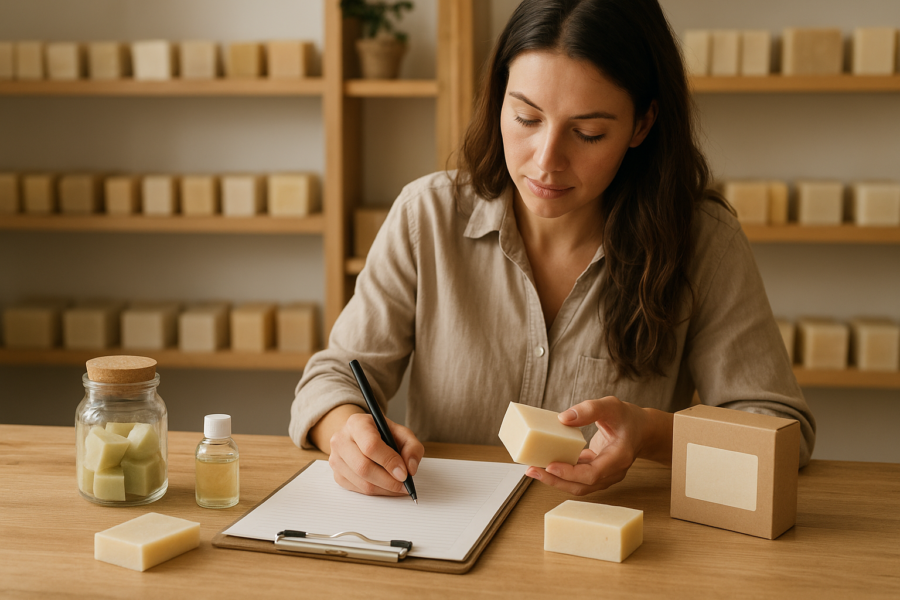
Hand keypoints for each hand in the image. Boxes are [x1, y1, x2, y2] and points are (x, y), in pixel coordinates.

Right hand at [328, 411, 424, 495]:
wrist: (360, 435)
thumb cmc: (381, 434)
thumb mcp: (401, 433)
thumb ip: (412, 447)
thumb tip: (410, 469)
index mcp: (357, 423)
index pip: (370, 445)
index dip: (389, 461)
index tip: (404, 473)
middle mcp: (341, 440)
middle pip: (363, 467)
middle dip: (388, 481)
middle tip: (404, 485)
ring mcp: (336, 459)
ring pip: (361, 482)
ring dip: (384, 489)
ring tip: (399, 486)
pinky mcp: (337, 475)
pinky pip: (358, 490)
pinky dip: (376, 492)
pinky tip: (386, 486)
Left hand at [525, 396, 654, 495]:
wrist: (642, 430)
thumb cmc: (627, 417)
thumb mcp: (611, 406)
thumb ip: (589, 409)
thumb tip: (563, 418)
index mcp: (619, 457)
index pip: (593, 474)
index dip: (570, 473)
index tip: (550, 466)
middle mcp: (613, 472)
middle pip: (582, 485)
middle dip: (555, 480)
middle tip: (531, 470)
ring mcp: (605, 475)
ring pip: (578, 485)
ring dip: (555, 480)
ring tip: (533, 469)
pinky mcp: (597, 473)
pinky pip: (578, 478)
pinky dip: (561, 474)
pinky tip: (545, 464)